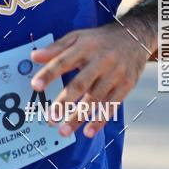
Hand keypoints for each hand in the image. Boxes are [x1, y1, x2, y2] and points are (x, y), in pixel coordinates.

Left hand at [29, 22, 149, 138]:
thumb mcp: (78, 37)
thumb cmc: (99, 40)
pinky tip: (88, 132)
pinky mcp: (126, 85)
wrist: (135, 36)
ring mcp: (115, 74)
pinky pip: (112, 106)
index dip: (49, 73)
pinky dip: (100, 120)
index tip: (35, 86)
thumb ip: (56, 48)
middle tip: (50, 118)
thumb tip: (33, 56)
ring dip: (78, 117)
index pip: (63, 61)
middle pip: (80, 84)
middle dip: (64, 102)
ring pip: (95, 99)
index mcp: (85, 46)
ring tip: (63, 131)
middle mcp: (101, 60)